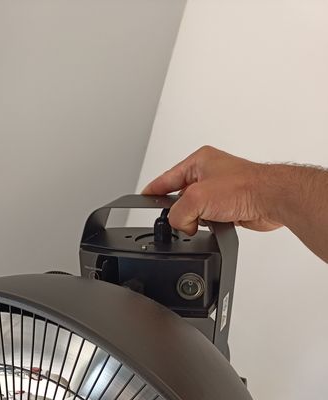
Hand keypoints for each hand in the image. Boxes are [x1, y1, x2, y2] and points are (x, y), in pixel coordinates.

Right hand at [141, 145, 281, 234]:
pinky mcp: (229, 206)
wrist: (272, 199)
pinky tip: (217, 223)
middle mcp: (209, 173)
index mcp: (199, 161)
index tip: (142, 198)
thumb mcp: (197, 198)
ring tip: (207, 218)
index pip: (166, 178)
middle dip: (180, 211)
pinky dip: (209, 224)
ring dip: (197, 219)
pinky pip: (207, 219)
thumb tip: (181, 224)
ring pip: (194, 211)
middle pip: (179, 198)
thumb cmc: (245, 187)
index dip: (153, 190)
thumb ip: (178, 213)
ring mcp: (219, 190)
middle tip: (185, 217)